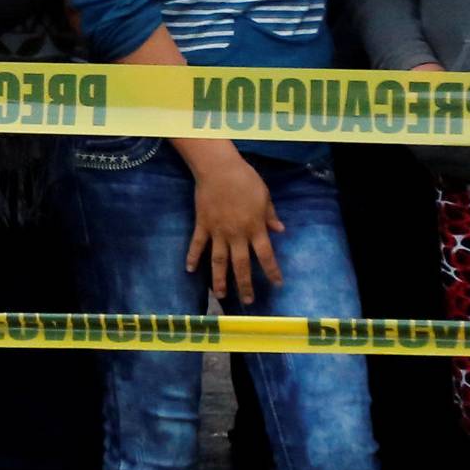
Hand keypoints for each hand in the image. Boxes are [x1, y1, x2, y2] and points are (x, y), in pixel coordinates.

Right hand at [183, 145, 284, 305]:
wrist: (218, 169)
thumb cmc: (245, 179)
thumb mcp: (264, 196)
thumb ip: (270, 216)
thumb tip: (280, 231)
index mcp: (254, 228)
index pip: (266, 255)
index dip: (272, 271)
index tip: (277, 284)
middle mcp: (236, 234)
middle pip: (241, 265)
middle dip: (245, 285)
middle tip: (248, 301)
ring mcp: (217, 232)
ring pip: (218, 261)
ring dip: (219, 280)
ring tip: (221, 296)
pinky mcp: (202, 225)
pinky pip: (197, 245)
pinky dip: (192, 257)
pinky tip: (189, 270)